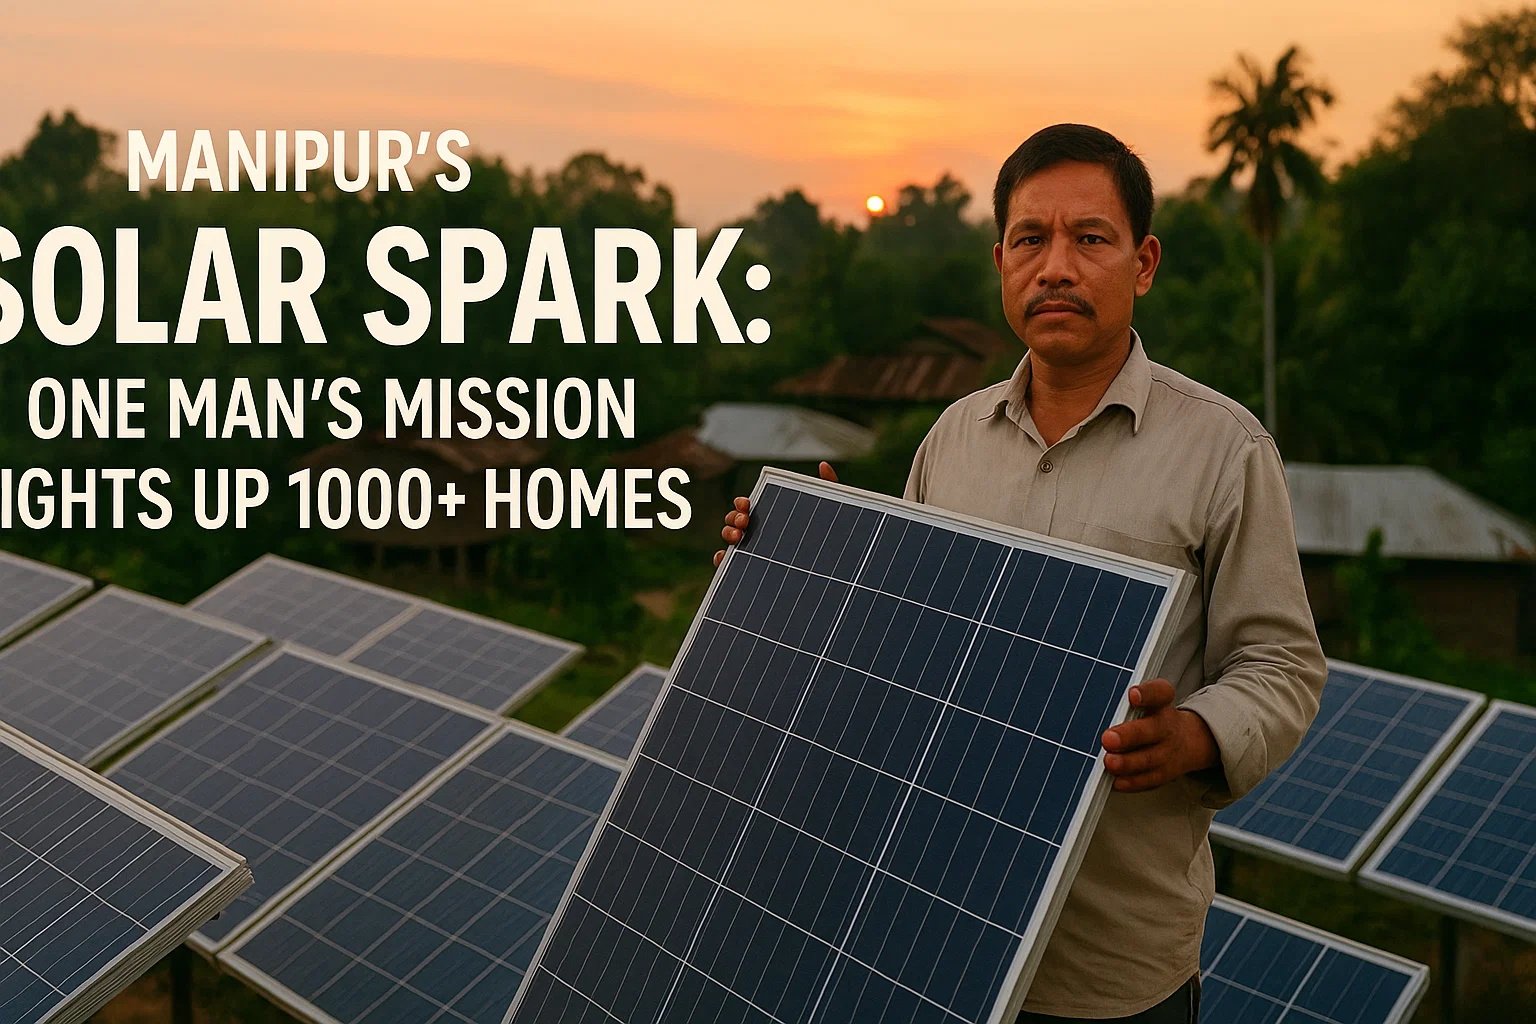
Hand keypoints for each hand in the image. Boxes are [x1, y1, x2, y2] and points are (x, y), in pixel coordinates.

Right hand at [713, 462, 837, 566]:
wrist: (831, 569)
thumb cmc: (827, 538)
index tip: (747, 504)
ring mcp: (752, 551)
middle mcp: (757, 533)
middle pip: (734, 520)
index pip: (747, 506)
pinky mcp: (749, 569)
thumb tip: (823, 465)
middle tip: (745, 522)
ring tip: (738, 538)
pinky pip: (728, 565)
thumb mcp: (829, 513)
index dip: (742, 503)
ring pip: (729, 540)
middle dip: (733, 517)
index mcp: (770, 516)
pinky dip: (721, 560)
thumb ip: (828, 489)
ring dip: (727, 534)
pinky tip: (725, 558)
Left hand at [1100, 679, 1218, 792]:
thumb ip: (1123, 705)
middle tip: (1108, 739)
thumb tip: (1092, 710)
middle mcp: (1167, 726)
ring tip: (1110, 762)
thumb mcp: (1146, 703)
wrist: (1186, 740)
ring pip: (1151, 757)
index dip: (1147, 694)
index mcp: (1161, 703)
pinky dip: (1134, 782)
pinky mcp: (1166, 771)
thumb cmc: (1154, 717)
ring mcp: (1168, 750)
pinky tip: (1119, 781)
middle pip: (1152, 729)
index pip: (1160, 693)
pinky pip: (1152, 778)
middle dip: (1129, 735)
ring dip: (1129, 762)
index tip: (1133, 695)